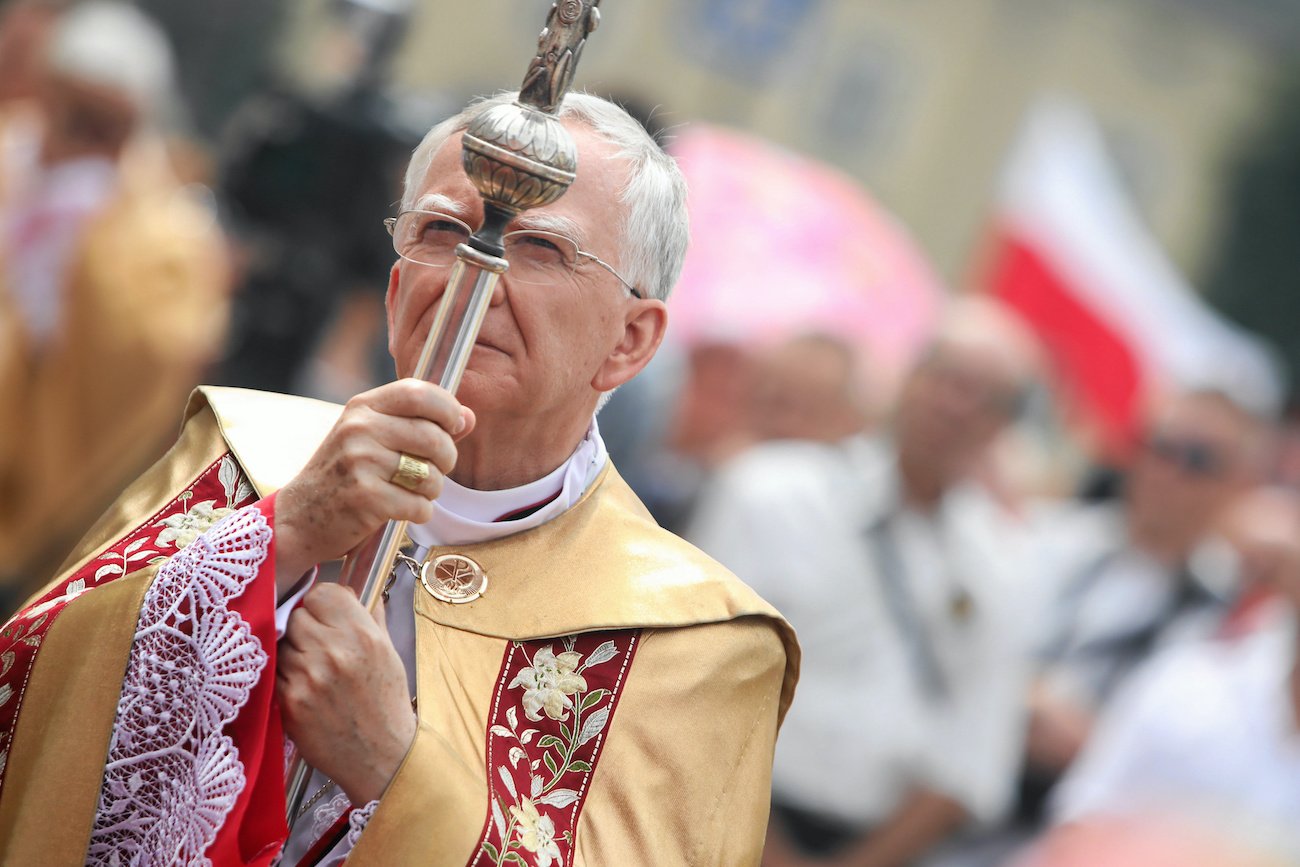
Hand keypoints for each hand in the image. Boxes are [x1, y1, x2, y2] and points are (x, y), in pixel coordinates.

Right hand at [274, 378, 474, 585]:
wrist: (298, 518)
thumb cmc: (345, 475)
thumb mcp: (374, 438)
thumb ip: (421, 424)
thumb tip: (469, 416)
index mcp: (363, 407)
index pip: (420, 392)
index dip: (448, 409)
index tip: (453, 427)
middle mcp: (360, 428)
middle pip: (434, 437)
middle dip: (446, 459)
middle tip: (432, 471)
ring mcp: (360, 462)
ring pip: (431, 474)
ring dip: (432, 490)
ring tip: (412, 492)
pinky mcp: (364, 497)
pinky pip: (419, 505)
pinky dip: (419, 513)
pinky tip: (401, 510)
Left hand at [277, 583, 414, 803]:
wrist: (381, 755)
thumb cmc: (386, 702)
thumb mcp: (389, 653)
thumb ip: (370, 618)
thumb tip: (354, 593)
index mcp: (362, 635)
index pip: (322, 593)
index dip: (322, 603)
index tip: (326, 615)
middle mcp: (334, 651)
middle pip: (297, 615)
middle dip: (306, 627)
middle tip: (319, 646)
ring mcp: (308, 677)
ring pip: (284, 643)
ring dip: (294, 653)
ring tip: (314, 671)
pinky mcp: (290, 701)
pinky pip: (276, 673)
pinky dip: (287, 678)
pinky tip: (307, 690)